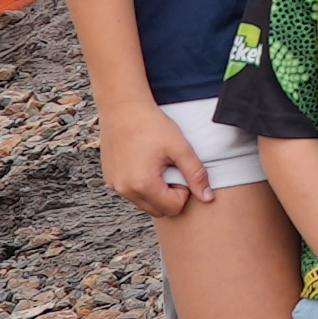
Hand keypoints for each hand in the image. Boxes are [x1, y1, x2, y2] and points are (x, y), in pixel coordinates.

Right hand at [97, 99, 211, 218]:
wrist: (123, 108)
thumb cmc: (152, 125)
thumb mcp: (180, 148)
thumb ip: (196, 174)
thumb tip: (207, 198)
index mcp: (143, 185)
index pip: (173, 208)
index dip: (184, 192)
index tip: (181, 170)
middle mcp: (125, 190)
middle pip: (158, 210)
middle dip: (170, 195)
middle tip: (172, 169)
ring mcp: (114, 186)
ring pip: (144, 203)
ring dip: (156, 192)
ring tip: (159, 165)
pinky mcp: (109, 179)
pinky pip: (131, 193)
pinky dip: (142, 185)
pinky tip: (145, 163)